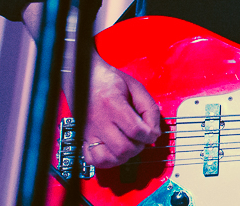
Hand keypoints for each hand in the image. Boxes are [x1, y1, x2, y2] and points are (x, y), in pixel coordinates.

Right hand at [82, 53, 160, 167]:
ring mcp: (90, 132)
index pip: (135, 130)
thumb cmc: (110, 80)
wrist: (86, 77)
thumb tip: (155, 130)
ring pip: (108, 159)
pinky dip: (107, 161)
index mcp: (113, 104)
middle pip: (123, 149)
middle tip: (142, 139)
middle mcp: (99, 121)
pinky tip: (115, 152)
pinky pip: (93, 161)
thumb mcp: (136, 87)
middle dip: (139, 147)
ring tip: (130, 145)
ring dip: (124, 157)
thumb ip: (149, 108)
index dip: (150, 135)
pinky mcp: (84, 138)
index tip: (154, 133)